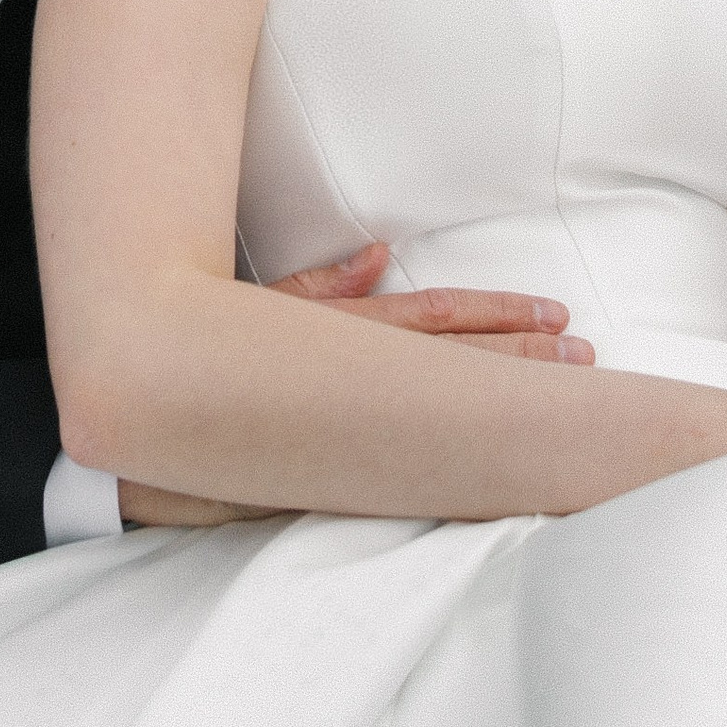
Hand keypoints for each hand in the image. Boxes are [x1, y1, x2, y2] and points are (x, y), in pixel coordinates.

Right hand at [115, 247, 591, 527]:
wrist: (137, 419)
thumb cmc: (201, 356)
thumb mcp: (260, 312)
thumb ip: (321, 287)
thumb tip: (379, 254)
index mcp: (337, 339)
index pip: (434, 322)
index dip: (499, 317)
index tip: (558, 317)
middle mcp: (346, 385)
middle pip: (455, 369)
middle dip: (524, 362)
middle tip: (589, 358)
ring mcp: (342, 432)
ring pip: (439, 411)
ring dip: (505, 400)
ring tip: (567, 396)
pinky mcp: (330, 471)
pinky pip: (405, 465)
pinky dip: (455, 464)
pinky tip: (493, 467)